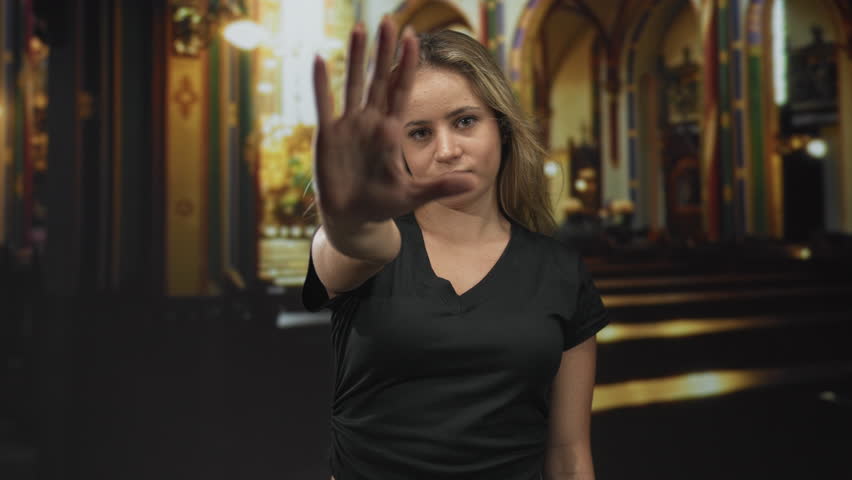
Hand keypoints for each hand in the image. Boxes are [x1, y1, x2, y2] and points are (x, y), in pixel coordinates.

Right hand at [312, 18, 474, 227]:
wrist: (354, 218)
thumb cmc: (383, 204)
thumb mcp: (414, 196)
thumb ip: (441, 187)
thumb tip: (473, 183)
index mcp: (391, 130)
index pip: (401, 91)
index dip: (406, 66)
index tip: (414, 39)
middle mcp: (371, 122)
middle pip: (378, 79)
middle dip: (384, 51)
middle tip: (389, 20)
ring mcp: (349, 126)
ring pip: (353, 83)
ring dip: (354, 56)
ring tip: (358, 28)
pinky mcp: (328, 136)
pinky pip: (324, 104)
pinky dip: (321, 83)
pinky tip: (320, 59)